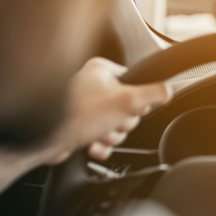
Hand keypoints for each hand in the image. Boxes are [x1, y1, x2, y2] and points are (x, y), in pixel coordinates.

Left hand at [44, 58, 170, 162]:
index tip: (129, 107)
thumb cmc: (78, 116)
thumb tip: (168, 90)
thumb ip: (152, 94)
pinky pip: (101, 137)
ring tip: (97, 133)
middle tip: (111, 122)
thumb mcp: (126, 101)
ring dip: (110, 135)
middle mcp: (92, 85)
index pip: (135, 84)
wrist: (47, 140)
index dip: (136, 101)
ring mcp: (84, 106)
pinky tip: (92, 144)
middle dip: (121, 123)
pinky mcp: (79, 125)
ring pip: (115, 125)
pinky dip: (100, 144)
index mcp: (102, 71)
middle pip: (127, 108)